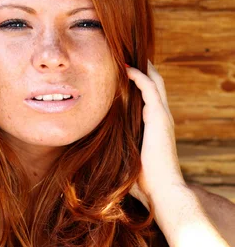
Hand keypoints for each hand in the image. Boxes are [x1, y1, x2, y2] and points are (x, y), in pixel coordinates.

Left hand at [126, 60, 185, 210]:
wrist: (162, 192)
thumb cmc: (141, 181)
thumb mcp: (123, 157)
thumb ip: (111, 148)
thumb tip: (84, 152)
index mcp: (153, 125)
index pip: (147, 95)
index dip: (136, 81)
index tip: (119, 71)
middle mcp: (160, 117)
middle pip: (153, 83)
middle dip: (140, 68)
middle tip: (122, 56)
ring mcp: (162, 116)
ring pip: (154, 81)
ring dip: (140, 67)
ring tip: (123, 55)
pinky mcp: (160, 118)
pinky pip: (150, 89)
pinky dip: (139, 76)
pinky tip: (126, 69)